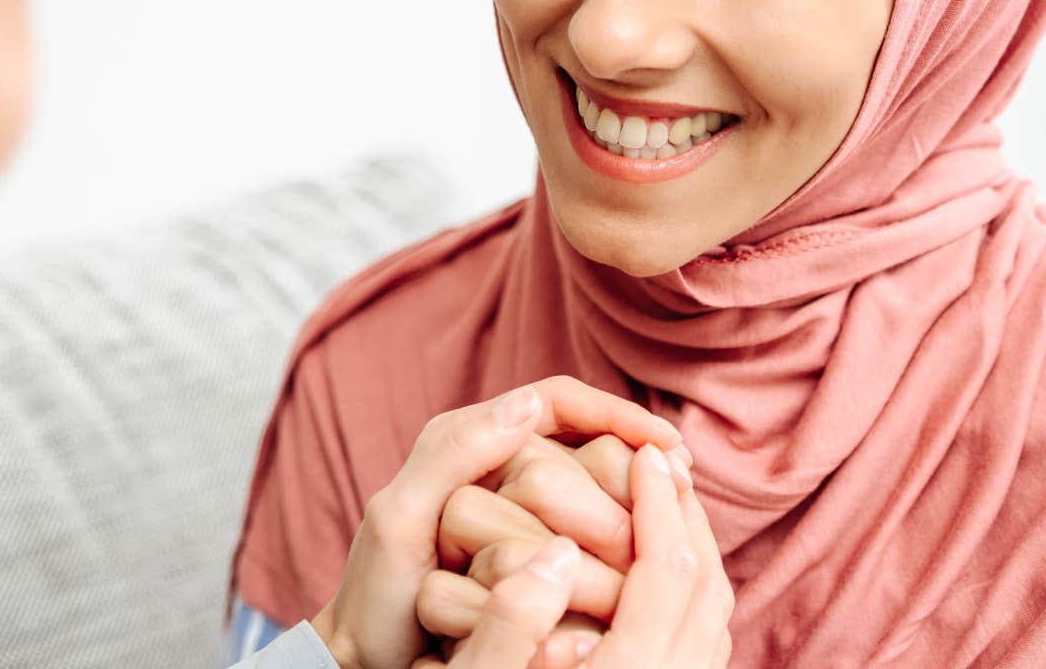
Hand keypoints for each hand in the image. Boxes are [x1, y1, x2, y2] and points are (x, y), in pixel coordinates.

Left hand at [308, 378, 687, 668]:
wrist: (367, 654)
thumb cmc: (377, 592)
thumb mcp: (402, 518)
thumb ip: (454, 454)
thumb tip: (527, 404)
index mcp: (468, 438)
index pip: (561, 402)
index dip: (618, 414)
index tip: (667, 447)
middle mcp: (498, 462)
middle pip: (587, 447)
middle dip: (631, 472)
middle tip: (678, 497)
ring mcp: (517, 504)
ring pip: (598, 489)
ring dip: (634, 507)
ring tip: (669, 533)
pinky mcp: (530, 544)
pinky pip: (590, 533)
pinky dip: (621, 543)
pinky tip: (646, 562)